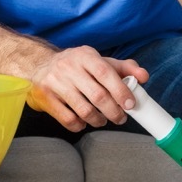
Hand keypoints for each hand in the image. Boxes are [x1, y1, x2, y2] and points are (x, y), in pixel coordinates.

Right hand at [26, 46, 148, 131]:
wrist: (38, 64)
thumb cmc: (75, 65)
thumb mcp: (98, 60)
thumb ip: (123, 68)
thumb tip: (144, 76)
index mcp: (84, 56)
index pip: (105, 73)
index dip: (120, 90)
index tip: (130, 104)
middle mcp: (68, 67)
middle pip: (97, 95)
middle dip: (113, 112)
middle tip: (120, 118)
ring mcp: (55, 83)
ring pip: (84, 110)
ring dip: (99, 121)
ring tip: (103, 120)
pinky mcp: (45, 97)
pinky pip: (68, 119)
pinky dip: (80, 125)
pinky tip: (84, 122)